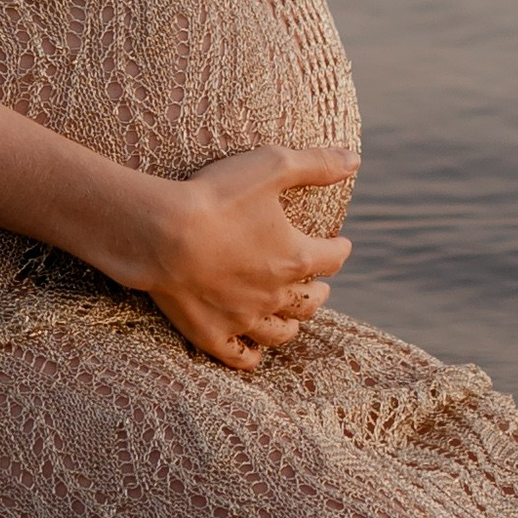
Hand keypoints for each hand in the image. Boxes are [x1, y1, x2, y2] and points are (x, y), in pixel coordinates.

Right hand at [115, 146, 355, 374]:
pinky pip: (240, 357)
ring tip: (293, 316)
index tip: (340, 243)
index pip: (333, 258)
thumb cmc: (216, 197)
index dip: (339, 248)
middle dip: (319, 291)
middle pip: (310, 301)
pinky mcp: (212, 334)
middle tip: (319, 285)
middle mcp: (276, 294)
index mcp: (296, 257)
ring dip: (292, 323)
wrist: (162, 233)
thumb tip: (355, 160)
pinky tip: (254, 352)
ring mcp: (244, 318)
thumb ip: (316, 164)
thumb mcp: (272, 166)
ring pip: (281, 332)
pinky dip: (252, 356)